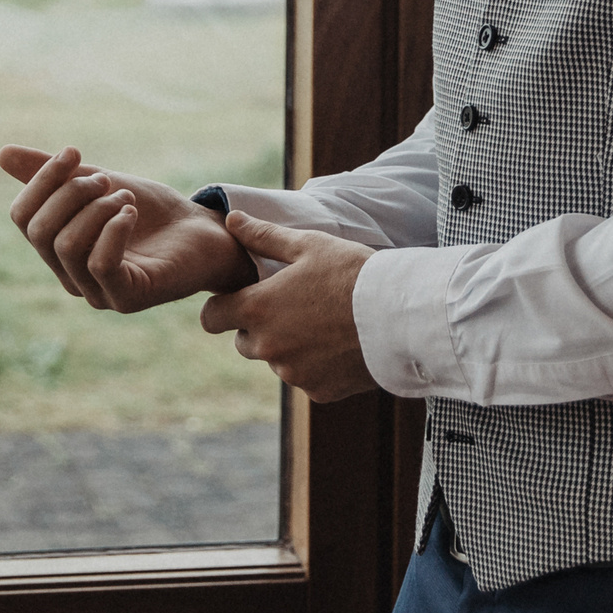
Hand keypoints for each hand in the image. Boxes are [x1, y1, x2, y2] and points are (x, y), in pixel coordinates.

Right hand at [0, 144, 256, 311]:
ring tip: (125, 197)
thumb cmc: (151, 211)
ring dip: (96, 209)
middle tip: (105, 179)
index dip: (42, 180)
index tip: (73, 152)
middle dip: (70, 193)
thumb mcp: (98, 184)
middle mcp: (71, 277)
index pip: (23, 217)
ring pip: (68, 246)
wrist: (204, 232)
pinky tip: (131, 213)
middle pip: (40, 232)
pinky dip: (112, 230)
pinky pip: (100, 264)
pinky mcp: (128, 298)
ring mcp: (98, 293)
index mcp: (57, 250)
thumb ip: (55, 175)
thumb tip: (2, 154)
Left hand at [199, 212, 378, 401]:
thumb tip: (231, 220)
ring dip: (289, 346)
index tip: (239, 298)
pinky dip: (316, 365)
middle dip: (258, 327)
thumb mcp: (308, 245)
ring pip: (277, 360)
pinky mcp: (318, 392)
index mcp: (257, 309)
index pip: (212, 317)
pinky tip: (340, 344)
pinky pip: (305, 378)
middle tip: (293, 306)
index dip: (222, 306)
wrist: (400, 316)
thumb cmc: (352, 273)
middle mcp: (268, 347)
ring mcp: (292, 373)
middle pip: (243, 342)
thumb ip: (263, 236)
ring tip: (324, 322)